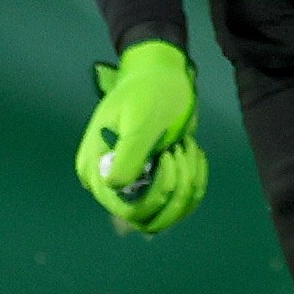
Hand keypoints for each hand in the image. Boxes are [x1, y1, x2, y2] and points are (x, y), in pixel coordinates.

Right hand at [74, 38, 205, 233]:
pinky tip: (193, 152)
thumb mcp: (141, 121)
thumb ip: (128, 154)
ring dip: (188, 182)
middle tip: (181, 150)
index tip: (168, 155)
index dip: (156, 192)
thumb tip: (113, 187)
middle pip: (148, 216)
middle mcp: (112, 184)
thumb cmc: (150, 93)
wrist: (164, 77)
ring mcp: (135, 186)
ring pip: (169, 213)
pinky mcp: (157, 182)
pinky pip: (183, 201)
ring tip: (187, 148)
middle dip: (176, 186)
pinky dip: (196, 178)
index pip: (125, 208)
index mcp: (97, 168)